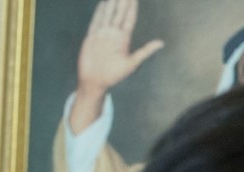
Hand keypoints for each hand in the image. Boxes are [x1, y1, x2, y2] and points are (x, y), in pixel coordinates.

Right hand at [71, 0, 162, 130]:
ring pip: (107, 16)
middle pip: (119, 14)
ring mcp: (102, 36)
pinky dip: (98, 13)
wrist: (95, 83)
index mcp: (124, 39)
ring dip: (111, 4)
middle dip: (122, 2)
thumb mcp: (131, 64)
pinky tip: (102, 4)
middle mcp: (113, 35)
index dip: (132, 7)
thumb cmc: (113, 76)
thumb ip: (144, 52)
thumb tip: (161, 43)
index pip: (129, 19)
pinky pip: (95, 23)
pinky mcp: (91, 40)